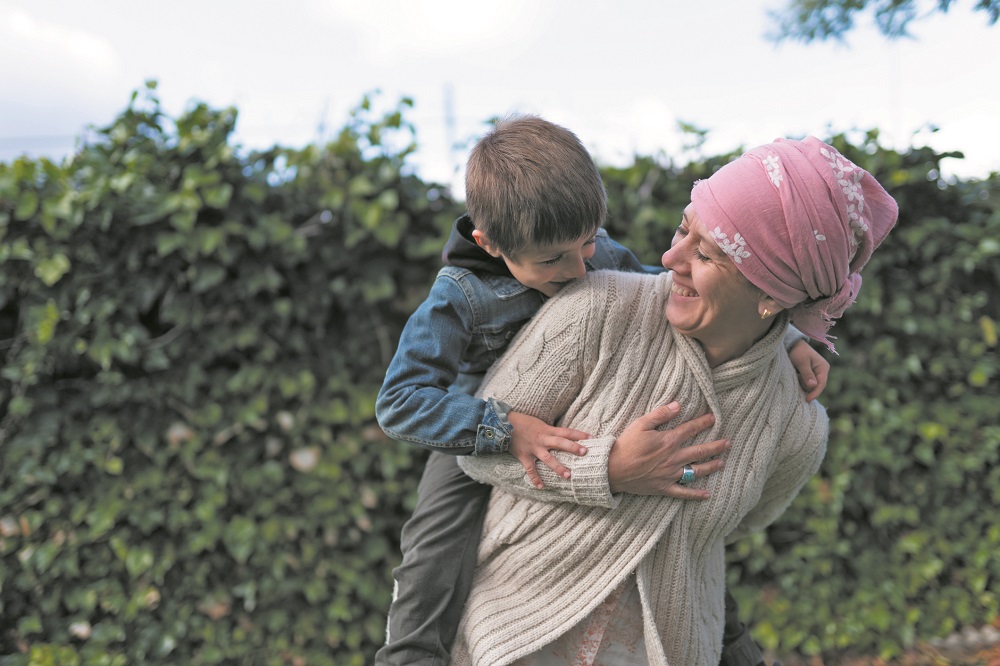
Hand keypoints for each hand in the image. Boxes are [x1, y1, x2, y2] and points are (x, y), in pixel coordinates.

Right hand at [507, 411, 590, 489]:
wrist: (502, 424)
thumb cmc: (523, 422)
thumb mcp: (539, 423)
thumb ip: (551, 430)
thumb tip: (564, 436)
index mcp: (547, 430)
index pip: (567, 431)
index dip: (579, 434)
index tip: (592, 438)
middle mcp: (542, 439)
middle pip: (560, 443)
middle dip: (573, 448)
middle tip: (585, 452)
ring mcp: (533, 449)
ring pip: (548, 458)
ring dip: (558, 467)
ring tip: (568, 476)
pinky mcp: (524, 456)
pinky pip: (530, 469)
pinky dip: (535, 479)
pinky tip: (541, 487)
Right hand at [608, 402, 728, 498]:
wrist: (613, 469)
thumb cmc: (625, 445)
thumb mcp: (640, 424)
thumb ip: (660, 414)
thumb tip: (677, 405)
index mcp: (669, 441)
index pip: (691, 429)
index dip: (704, 422)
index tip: (714, 418)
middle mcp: (674, 458)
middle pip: (700, 451)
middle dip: (716, 446)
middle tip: (729, 443)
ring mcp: (670, 474)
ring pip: (697, 471)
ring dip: (711, 466)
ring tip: (722, 463)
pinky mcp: (664, 487)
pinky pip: (683, 492)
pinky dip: (696, 494)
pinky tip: (707, 495)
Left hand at [788, 340, 829, 401]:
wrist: (792, 344)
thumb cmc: (797, 351)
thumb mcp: (801, 362)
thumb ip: (807, 374)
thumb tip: (813, 386)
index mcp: (823, 367)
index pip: (822, 384)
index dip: (815, 393)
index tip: (807, 399)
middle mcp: (822, 371)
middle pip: (818, 387)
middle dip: (810, 391)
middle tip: (799, 391)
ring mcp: (817, 373)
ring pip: (813, 386)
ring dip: (805, 387)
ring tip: (796, 383)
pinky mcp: (811, 374)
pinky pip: (808, 384)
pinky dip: (803, 385)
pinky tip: (797, 383)